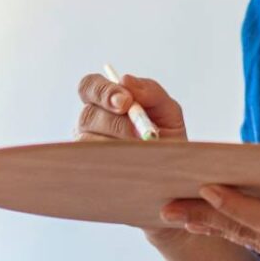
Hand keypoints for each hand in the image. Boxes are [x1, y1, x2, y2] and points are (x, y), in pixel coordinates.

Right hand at [73, 71, 190, 241]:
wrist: (174, 181)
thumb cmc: (168, 141)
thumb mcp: (168, 113)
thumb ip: (151, 92)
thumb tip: (127, 80)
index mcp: (106, 103)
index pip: (89, 86)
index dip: (103, 91)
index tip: (125, 101)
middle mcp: (90, 124)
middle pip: (88, 114)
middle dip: (116, 122)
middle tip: (140, 133)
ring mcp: (85, 150)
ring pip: (88, 143)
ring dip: (118, 146)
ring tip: (144, 153)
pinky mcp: (88, 174)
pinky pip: (92, 167)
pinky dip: (114, 164)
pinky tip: (132, 167)